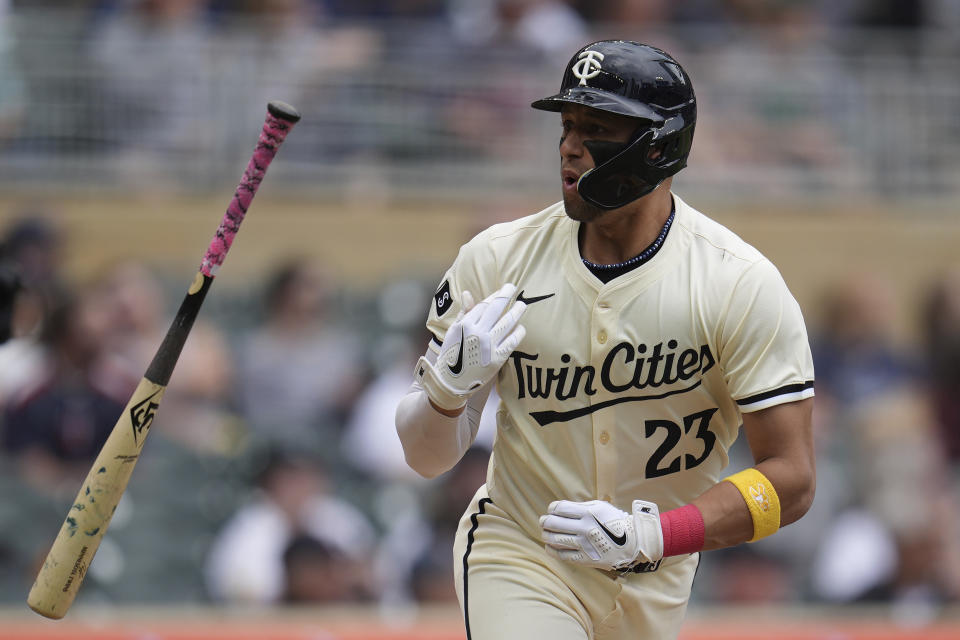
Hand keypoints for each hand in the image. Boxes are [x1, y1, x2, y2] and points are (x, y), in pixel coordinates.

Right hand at [417, 283, 525, 409]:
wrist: (451, 382)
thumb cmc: (452, 354)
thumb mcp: (454, 331)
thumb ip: (464, 312)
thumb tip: (467, 292)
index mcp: (465, 325)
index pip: (484, 304)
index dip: (495, 295)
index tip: (502, 290)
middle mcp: (477, 333)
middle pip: (496, 308)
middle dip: (507, 295)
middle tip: (514, 287)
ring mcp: (488, 345)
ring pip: (507, 323)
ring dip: (516, 311)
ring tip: (522, 306)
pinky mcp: (496, 359)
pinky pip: (512, 341)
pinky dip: (518, 332)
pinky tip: (521, 328)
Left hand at [539, 499, 663, 570]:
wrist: (633, 542)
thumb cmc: (615, 521)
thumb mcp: (600, 506)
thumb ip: (580, 506)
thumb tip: (559, 509)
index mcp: (587, 513)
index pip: (559, 508)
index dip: (551, 509)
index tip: (551, 510)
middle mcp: (584, 528)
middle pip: (553, 523)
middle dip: (544, 522)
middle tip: (543, 522)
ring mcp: (584, 545)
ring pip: (554, 540)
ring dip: (546, 536)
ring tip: (546, 534)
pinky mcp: (586, 559)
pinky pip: (563, 555)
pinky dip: (553, 550)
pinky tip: (550, 547)